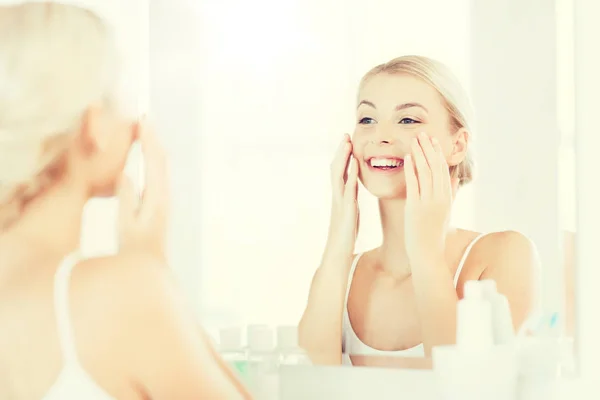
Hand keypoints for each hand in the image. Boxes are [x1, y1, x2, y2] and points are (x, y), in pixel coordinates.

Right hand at [118, 119, 168, 259]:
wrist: (150, 271)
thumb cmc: (135, 252)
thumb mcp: (127, 225)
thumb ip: (127, 200)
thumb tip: (126, 174)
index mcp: (157, 198)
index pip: (154, 162)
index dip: (148, 140)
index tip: (142, 120)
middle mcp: (163, 197)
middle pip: (161, 160)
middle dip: (152, 139)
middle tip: (144, 118)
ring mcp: (162, 201)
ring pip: (160, 167)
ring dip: (153, 148)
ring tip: (144, 132)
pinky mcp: (158, 206)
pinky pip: (156, 176)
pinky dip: (152, 161)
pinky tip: (145, 160)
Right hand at [323, 134, 358, 262]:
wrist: (337, 254)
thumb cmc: (344, 238)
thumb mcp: (350, 216)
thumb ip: (350, 203)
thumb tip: (353, 196)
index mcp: (341, 198)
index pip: (340, 172)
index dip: (343, 157)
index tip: (347, 142)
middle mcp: (338, 197)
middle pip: (336, 169)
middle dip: (341, 152)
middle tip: (346, 135)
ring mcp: (340, 203)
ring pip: (338, 175)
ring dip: (343, 159)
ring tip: (347, 143)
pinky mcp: (346, 210)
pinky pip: (347, 190)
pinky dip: (350, 176)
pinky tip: (354, 166)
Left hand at [404, 132, 458, 263]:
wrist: (427, 253)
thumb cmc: (433, 234)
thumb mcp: (445, 211)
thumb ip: (449, 193)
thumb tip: (455, 177)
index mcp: (446, 197)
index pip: (443, 170)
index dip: (438, 153)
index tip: (433, 140)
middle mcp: (440, 197)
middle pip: (435, 167)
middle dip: (429, 148)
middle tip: (423, 133)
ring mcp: (428, 202)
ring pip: (426, 172)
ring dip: (420, 154)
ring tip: (414, 140)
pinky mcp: (416, 208)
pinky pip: (414, 184)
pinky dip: (411, 169)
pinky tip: (408, 157)